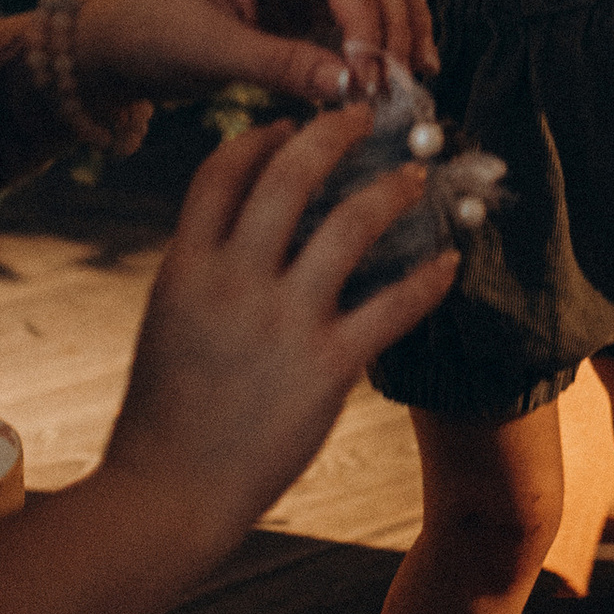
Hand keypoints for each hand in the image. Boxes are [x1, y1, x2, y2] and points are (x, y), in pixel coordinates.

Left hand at [77, 0, 439, 111]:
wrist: (114, 44)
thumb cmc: (149, 32)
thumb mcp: (212, 50)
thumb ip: (283, 65)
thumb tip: (352, 87)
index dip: (368, 20)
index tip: (374, 74)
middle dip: (393, 24)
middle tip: (403, 83)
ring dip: (399, 26)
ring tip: (416, 75)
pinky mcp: (301, 2)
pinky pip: (355, 13)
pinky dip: (378, 40)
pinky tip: (390, 73)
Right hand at [102, 104, 457, 555]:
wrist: (170, 494)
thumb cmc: (166, 413)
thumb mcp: (167, 319)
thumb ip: (204, 266)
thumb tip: (242, 226)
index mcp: (185, 266)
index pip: (222, 172)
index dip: (259, 138)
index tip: (288, 123)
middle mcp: (233, 281)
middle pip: (289, 175)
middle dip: (333, 134)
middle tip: (363, 118)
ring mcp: (281, 322)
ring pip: (351, 225)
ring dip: (392, 191)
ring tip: (415, 177)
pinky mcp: (326, 367)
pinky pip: (392, 305)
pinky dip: (427, 278)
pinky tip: (448, 260)